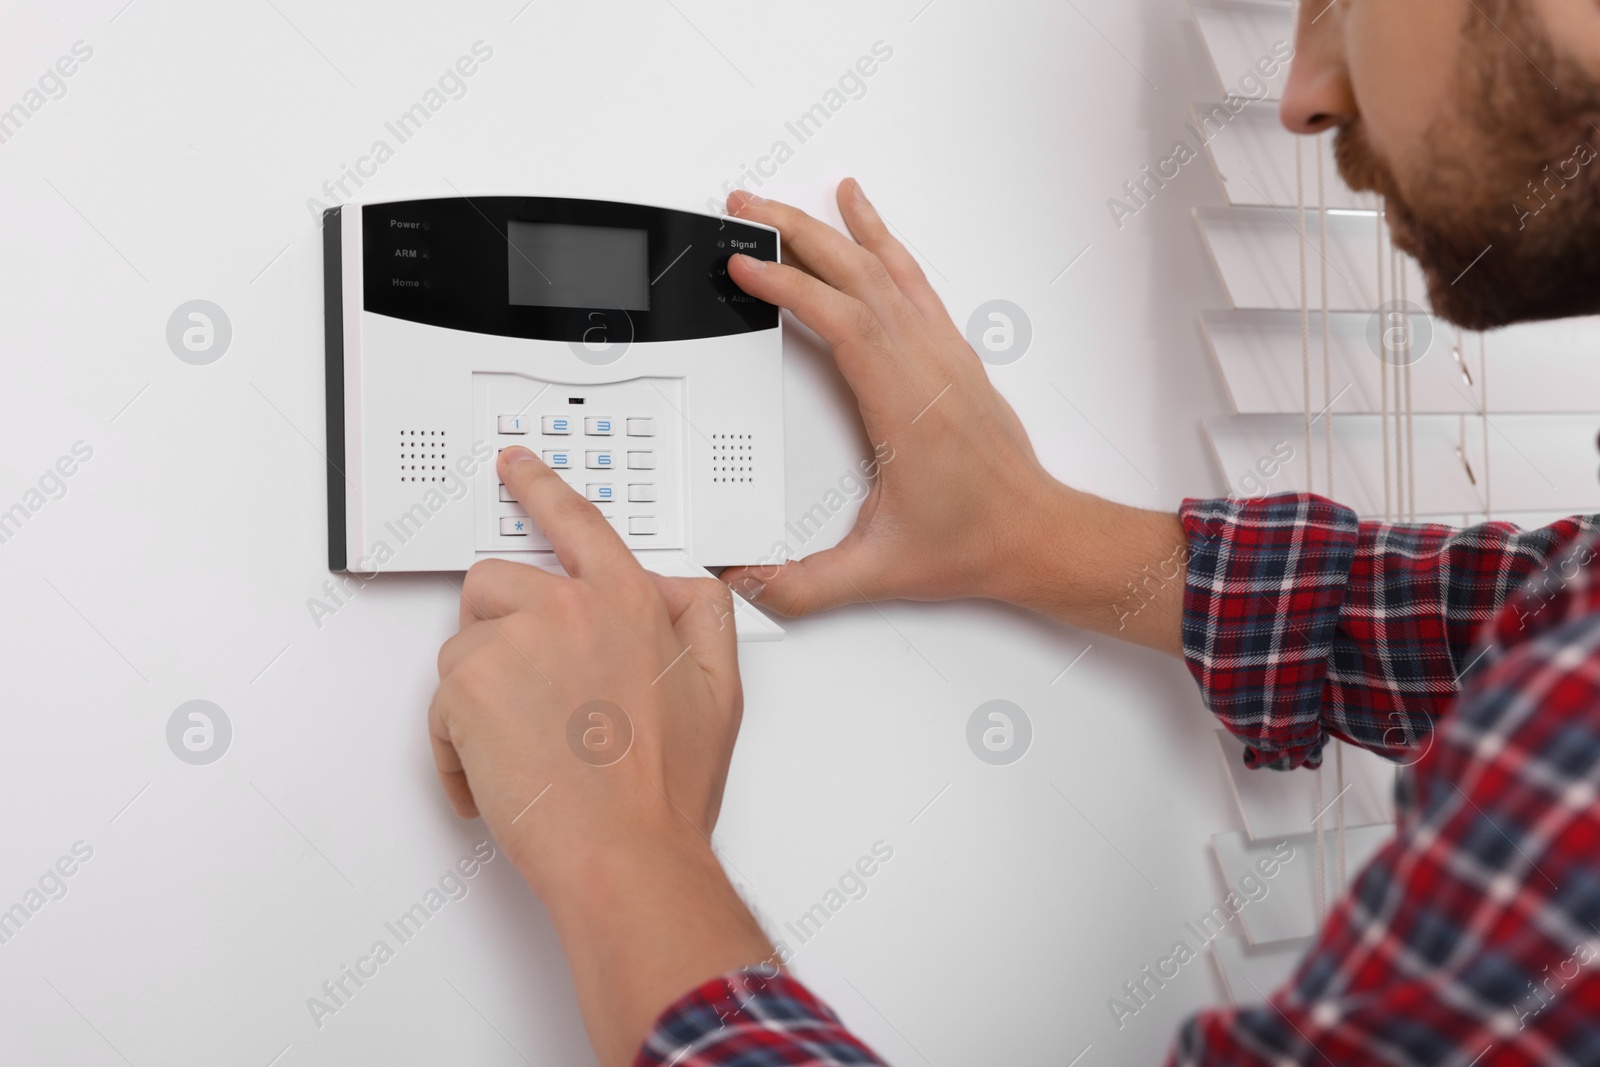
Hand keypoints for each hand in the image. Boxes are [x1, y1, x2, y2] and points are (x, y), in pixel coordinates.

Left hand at [430, 446, 770, 1065]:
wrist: (626, 853)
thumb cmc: (668, 788)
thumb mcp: (722, 689)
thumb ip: (705, 617)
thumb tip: (682, 586)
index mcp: (628, 599)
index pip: (576, 521)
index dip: (539, 487)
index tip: (515, 466)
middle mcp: (567, 609)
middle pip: (496, 583)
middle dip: (503, 631)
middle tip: (532, 693)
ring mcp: (512, 645)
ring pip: (464, 647)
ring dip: (482, 694)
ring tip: (523, 747)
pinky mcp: (467, 689)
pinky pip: (441, 704)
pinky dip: (458, 744)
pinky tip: (499, 774)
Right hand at [719, 181, 1184, 654]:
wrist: (1037, 535)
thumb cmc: (973, 542)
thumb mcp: (878, 572)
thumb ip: (804, 585)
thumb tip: (744, 581)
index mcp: (907, 406)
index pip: (843, 321)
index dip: (790, 287)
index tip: (745, 266)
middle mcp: (928, 367)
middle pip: (857, 275)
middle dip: (795, 234)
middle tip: (745, 207)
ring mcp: (943, 354)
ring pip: (884, 268)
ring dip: (832, 229)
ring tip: (787, 202)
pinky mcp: (950, 354)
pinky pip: (911, 279)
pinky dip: (882, 240)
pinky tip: (864, 217)